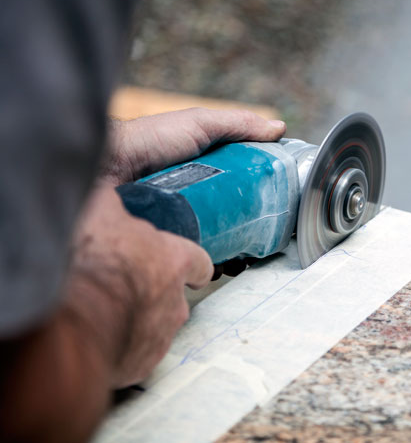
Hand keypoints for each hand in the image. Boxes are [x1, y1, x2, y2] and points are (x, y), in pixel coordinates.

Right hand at [63, 185, 213, 386]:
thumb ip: (113, 199)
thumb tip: (110, 189)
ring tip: (102, 312)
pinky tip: (95, 336)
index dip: (191, 264)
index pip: (199, 262)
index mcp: (173, 262)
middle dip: (152, 292)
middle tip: (121, 286)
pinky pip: (135, 354)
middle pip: (174, 298)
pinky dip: (120, 347)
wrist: (67, 321)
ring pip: (155, 328)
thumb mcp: (100, 209)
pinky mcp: (140, 366)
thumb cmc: (88, 261)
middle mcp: (175, 303)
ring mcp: (160, 337)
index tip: (186, 268)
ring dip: (135, 320)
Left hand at [103, 108, 284, 280]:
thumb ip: (239, 124)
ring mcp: (184, 221)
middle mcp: (200, 198)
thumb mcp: (201, 124)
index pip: (246, 191)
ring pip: (218, 243)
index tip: (277, 217)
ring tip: (240, 261)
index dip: (263, 204)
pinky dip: (207, 265)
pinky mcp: (169, 239)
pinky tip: (216, 267)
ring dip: (233, 255)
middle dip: (250, 237)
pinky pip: (194, 257)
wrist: (106, 167)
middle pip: (235, 221)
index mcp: (211, 173)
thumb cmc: (152, 139)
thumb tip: (280, 128)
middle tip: (258, 247)